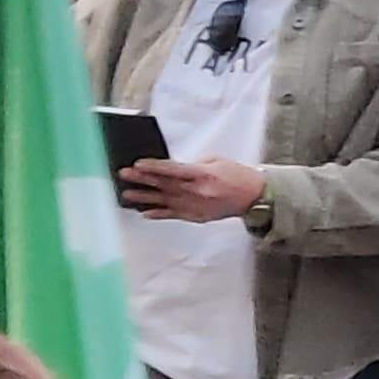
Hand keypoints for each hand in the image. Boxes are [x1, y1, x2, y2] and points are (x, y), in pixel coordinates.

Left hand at [122, 155, 263, 222]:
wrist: (253, 197)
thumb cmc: (237, 176)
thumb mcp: (216, 161)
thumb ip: (193, 165)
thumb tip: (173, 169)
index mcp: (202, 175)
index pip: (172, 170)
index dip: (153, 167)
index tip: (137, 164)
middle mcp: (196, 191)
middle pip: (164, 185)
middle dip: (142, 179)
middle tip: (124, 175)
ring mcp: (195, 206)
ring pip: (164, 201)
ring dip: (144, 198)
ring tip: (127, 195)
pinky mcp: (196, 216)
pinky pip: (173, 215)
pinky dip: (158, 214)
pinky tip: (145, 212)